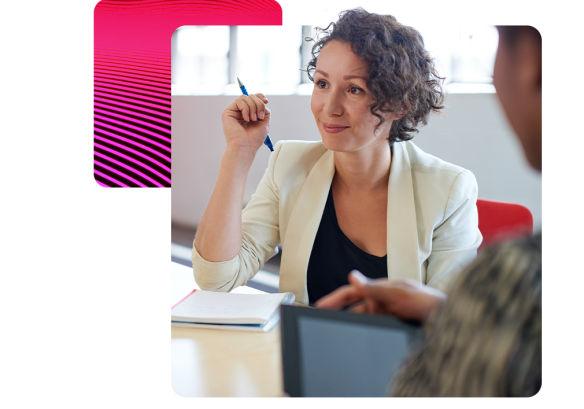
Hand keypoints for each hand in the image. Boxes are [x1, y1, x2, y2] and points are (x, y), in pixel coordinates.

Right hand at [222, 93, 270, 150]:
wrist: (246, 146)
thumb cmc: (254, 138)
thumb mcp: (265, 122)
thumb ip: (264, 109)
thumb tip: (262, 100)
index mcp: (249, 113)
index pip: (253, 97)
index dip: (260, 96)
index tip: (266, 101)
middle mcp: (241, 111)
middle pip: (251, 96)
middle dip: (258, 104)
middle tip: (259, 117)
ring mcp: (234, 111)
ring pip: (245, 97)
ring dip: (253, 107)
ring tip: (253, 119)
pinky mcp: (228, 112)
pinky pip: (239, 101)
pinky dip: (246, 109)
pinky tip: (246, 119)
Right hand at [315, 270, 446, 323]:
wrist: (451, 323)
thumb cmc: (430, 303)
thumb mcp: (400, 293)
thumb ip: (375, 287)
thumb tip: (353, 277)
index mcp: (382, 289)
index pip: (351, 292)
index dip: (334, 298)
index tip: (319, 305)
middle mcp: (382, 303)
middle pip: (352, 309)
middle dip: (336, 312)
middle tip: (319, 320)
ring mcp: (386, 318)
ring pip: (360, 322)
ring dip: (347, 325)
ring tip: (333, 330)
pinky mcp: (391, 330)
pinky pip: (370, 332)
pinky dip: (360, 334)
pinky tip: (352, 339)